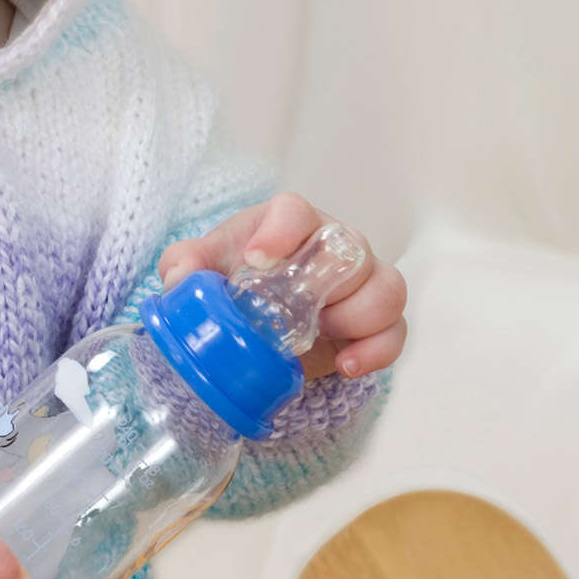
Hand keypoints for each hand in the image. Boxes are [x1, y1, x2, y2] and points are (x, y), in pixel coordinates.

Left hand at [156, 191, 406, 380]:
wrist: (257, 321)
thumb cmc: (232, 278)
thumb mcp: (199, 270)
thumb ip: (184, 265)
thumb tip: (182, 279)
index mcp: (285, 224)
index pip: (294, 212)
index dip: (282, 232)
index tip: (258, 260)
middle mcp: (331, 246)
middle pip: (352, 248)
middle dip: (328, 282)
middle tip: (298, 309)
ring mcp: (360, 282)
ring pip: (387, 287)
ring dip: (358, 315)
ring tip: (323, 334)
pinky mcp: (375, 322)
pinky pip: (396, 330)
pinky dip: (378, 350)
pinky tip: (348, 366)